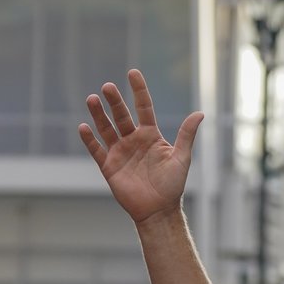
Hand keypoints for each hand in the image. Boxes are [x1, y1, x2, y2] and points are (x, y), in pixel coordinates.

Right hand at [80, 70, 204, 225]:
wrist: (158, 210)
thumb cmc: (172, 185)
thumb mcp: (182, 157)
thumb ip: (186, 135)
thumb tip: (200, 113)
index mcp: (151, 135)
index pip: (143, 107)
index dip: (138, 90)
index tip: (132, 73)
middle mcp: (133, 140)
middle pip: (121, 115)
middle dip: (114, 101)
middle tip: (108, 87)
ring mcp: (120, 152)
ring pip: (106, 128)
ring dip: (99, 115)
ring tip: (92, 99)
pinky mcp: (109, 166)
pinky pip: (96, 150)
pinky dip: (89, 139)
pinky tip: (83, 127)